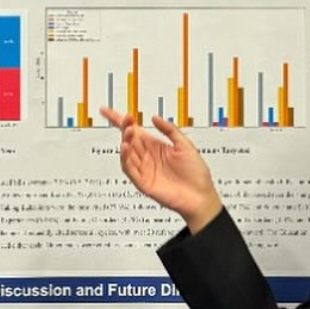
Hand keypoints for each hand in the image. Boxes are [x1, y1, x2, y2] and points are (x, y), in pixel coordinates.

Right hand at [99, 107, 222, 232]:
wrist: (201, 197)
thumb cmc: (196, 174)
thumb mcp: (185, 145)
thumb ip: (170, 130)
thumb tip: (154, 118)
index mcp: (156, 147)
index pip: (134, 131)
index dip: (121, 121)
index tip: (108, 111)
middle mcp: (147, 157)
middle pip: (128, 140)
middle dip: (125, 128)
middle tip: (125, 120)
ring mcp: (144, 170)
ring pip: (127, 154)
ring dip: (125, 141)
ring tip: (128, 131)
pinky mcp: (143, 183)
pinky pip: (129, 170)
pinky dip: (125, 159)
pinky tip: (126, 148)